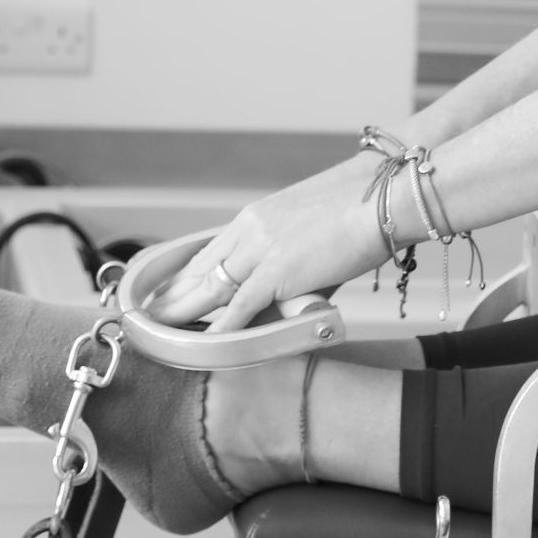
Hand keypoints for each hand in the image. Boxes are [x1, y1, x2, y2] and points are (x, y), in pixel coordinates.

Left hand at [144, 152, 393, 331]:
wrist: (389, 194)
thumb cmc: (368, 205)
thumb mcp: (317, 225)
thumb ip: (298, 259)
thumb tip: (296, 291)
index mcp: (258, 215)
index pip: (209, 250)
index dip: (185, 275)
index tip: (169, 290)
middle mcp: (251, 228)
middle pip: (200, 270)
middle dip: (173, 296)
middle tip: (148, 316)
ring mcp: (261, 249)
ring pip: (209, 289)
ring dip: (181, 314)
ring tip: (158, 332)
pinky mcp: (278, 271)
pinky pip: (239, 307)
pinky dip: (218, 328)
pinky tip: (200, 343)